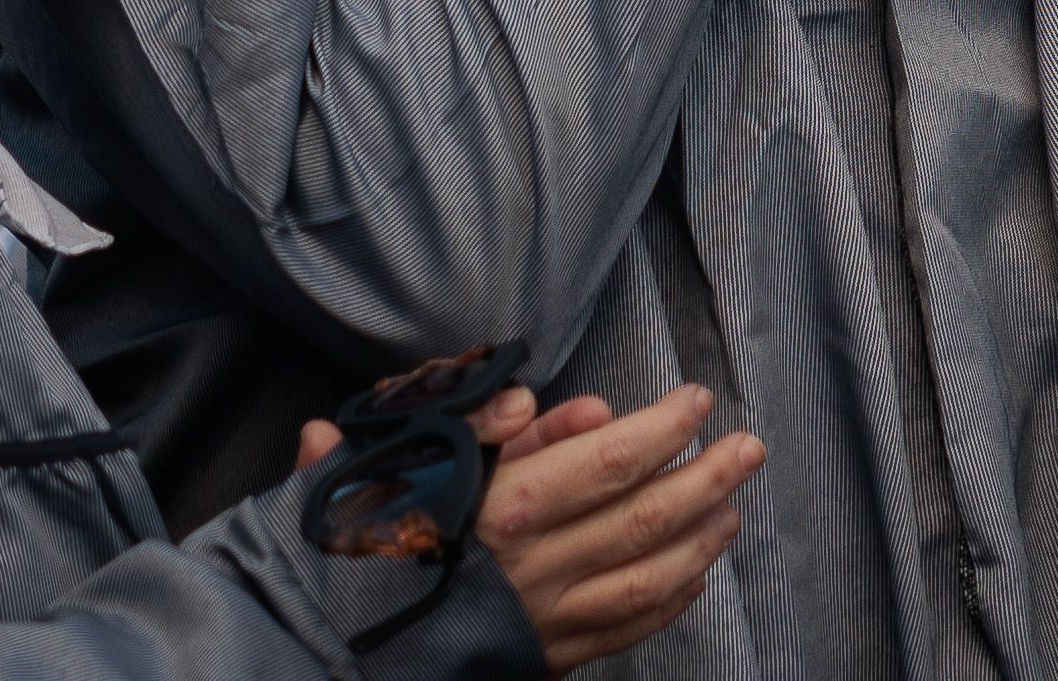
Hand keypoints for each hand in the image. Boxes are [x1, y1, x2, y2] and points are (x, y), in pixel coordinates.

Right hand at [294, 380, 760, 670]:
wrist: (308, 654)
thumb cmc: (341, 549)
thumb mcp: (382, 466)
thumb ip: (458, 431)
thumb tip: (520, 404)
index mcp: (496, 509)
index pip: (603, 461)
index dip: (661, 431)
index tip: (697, 402)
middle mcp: (530, 567)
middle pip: (641, 519)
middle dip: (704, 481)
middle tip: (749, 448)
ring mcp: (538, 622)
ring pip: (641, 580)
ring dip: (696, 542)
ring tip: (732, 509)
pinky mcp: (536, 663)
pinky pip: (618, 633)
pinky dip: (663, 604)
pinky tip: (691, 578)